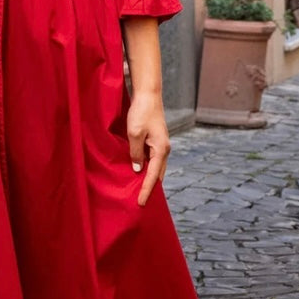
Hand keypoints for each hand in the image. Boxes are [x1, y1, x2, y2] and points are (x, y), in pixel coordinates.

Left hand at [126, 90, 170, 206]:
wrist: (148, 95)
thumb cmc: (141, 113)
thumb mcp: (134, 134)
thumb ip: (135, 153)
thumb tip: (137, 169)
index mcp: (161, 150)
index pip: (153, 176)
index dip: (146, 190)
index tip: (141, 203)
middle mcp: (164, 149)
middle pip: (158, 174)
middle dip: (150, 188)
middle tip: (141, 202)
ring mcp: (161, 145)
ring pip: (156, 167)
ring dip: (148, 178)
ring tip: (139, 190)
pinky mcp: (156, 140)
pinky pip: (152, 159)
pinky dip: (147, 168)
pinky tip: (139, 172)